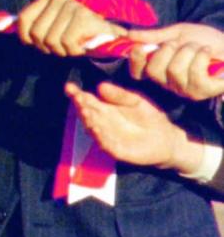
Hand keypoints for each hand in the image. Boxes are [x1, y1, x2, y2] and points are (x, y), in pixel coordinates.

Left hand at [13, 0, 120, 57]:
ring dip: (61, 50)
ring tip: (72, 45)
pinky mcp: (83, 18)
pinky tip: (81, 46)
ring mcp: (72, 6)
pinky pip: (65, 43)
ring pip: (50, 40)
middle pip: (36, 33)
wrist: (108, 38)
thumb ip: (29, 26)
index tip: (37, 43)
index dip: (27, 37)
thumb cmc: (74, 35)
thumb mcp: (49, 27)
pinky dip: (72, 51)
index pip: (23, 20)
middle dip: (47, 47)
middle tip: (61, 45)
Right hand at [69, 81, 209, 173]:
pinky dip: (99, 137)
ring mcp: (108, 137)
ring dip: (88, 121)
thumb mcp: (136, 101)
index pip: (88, 101)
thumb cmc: (149, 118)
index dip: (77, 94)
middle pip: (87, 114)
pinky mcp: (116, 150)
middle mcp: (102, 123)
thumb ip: (120, 95)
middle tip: (78, 98)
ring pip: (93, 128)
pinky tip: (95, 129)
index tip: (70, 87)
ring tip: (85, 111)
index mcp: (105, 109)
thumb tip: (100, 86)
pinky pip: (105, 143)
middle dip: (81, 106)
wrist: (166, 139)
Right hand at [125, 23, 223, 101]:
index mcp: (160, 70)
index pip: (137, 73)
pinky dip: (202, 56)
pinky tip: (209, 53)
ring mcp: (186, 90)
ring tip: (200, 48)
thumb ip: (155, 36)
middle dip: (168, 49)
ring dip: (189, 50)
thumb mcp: (178, 33)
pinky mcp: (203, 91)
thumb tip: (129, 35)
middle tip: (181, 44)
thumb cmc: (206, 41)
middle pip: (154, 70)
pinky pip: (194, 73)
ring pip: (175, 70)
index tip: (140, 47)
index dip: (135, 61)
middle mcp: (170, 84)